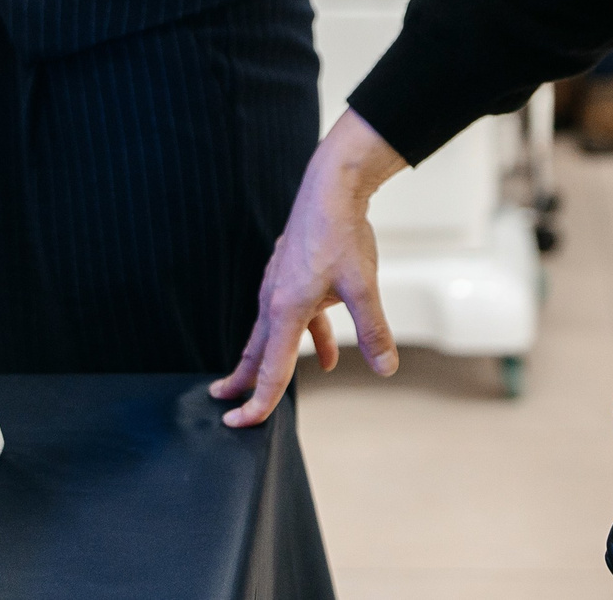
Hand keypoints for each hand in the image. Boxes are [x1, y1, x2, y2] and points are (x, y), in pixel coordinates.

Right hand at [211, 110, 406, 426]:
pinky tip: (327, 352)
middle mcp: (274, 299)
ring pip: (272, 333)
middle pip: (257, 352)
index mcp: (285, 309)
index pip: (270, 369)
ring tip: (271, 385)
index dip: (257, 402)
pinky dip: (303, 337)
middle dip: (244, 382)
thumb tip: (386, 367)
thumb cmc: (341, 233)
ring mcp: (280, 284)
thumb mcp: (362, 287)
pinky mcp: (290, 274)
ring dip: (272, 360)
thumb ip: (373, 330)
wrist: (330, 188)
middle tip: (226, 405)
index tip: (239, 424)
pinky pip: (291, 316)